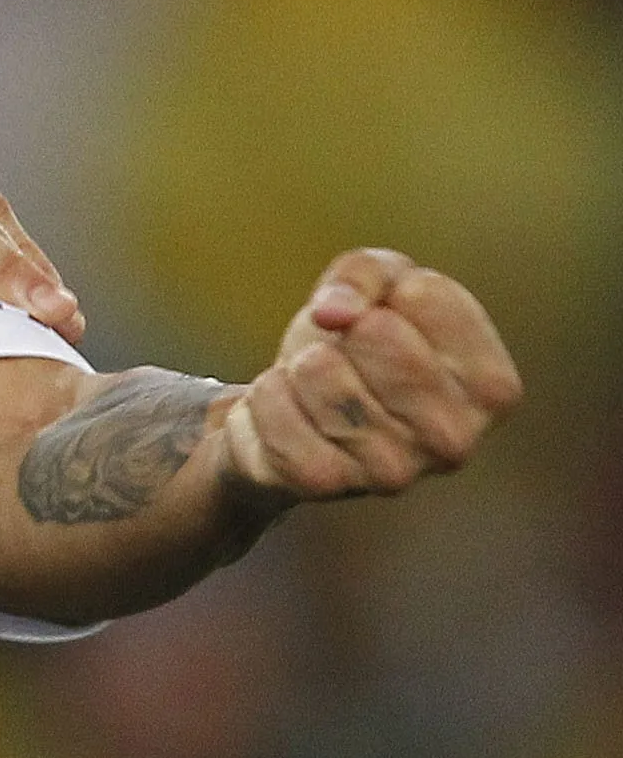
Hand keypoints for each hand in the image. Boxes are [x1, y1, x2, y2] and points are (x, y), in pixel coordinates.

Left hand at [220, 249, 520, 500]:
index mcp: (491, 386)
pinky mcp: (326, 483)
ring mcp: (394, 472)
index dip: (385, 292)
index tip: (383, 315)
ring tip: (316, 380)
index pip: (427, 297)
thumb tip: (335, 312)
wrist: (297, 411)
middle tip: (344, 351)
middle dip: (343, 328)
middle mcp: (455, 439)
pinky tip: (288, 405)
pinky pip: (274, 409)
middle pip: (377, 334)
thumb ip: (366, 274)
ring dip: (301, 361)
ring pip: (320, 371)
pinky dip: (267, 391)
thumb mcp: (377, 284)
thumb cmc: (357, 342)